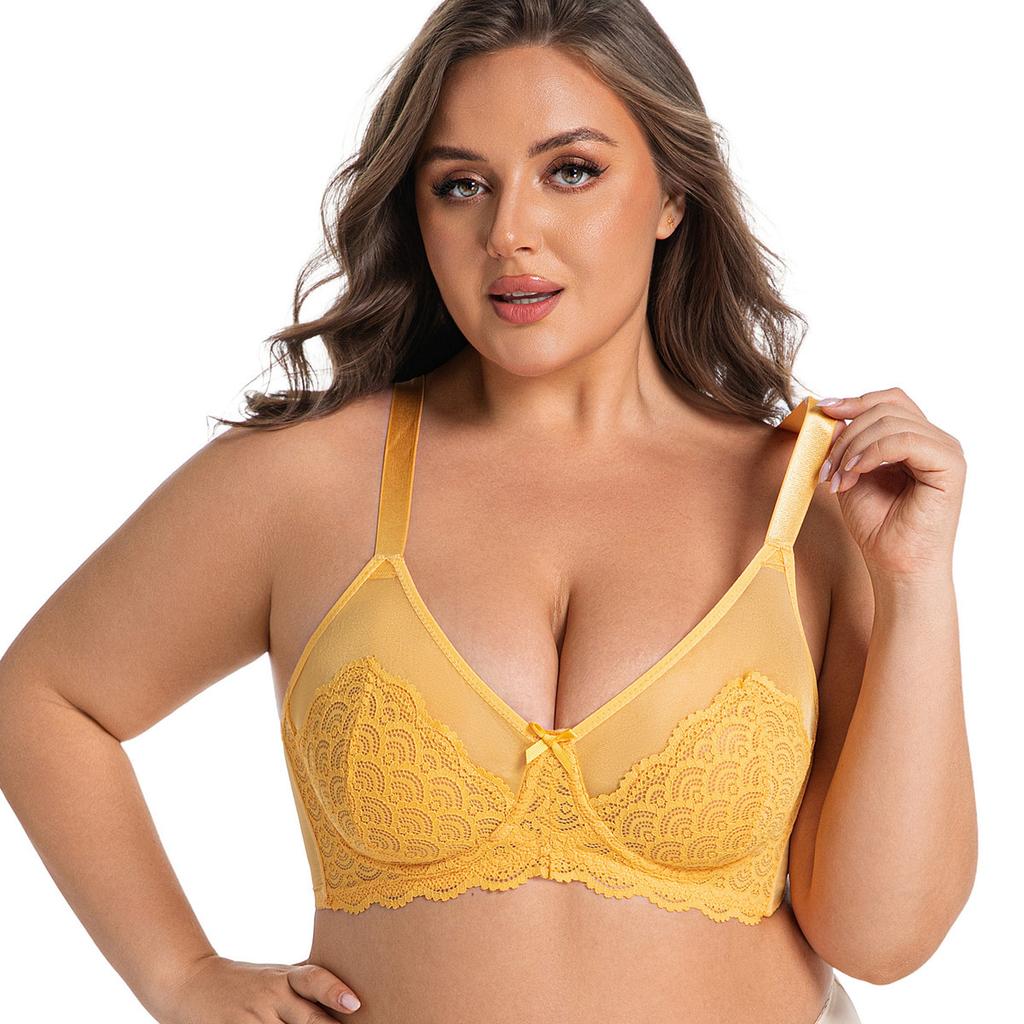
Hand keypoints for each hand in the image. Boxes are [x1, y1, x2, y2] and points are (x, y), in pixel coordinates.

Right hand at [155, 953, 361, 1022]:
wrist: (190, 981)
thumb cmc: (244, 983)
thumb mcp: (274, 976)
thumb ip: (303, 986)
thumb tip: (349, 999)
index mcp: (284, 978)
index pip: (314, 979)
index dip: (334, 991)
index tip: (354, 1003)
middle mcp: (271, 996)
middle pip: (307, 1021)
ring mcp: (250, 1017)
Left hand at [814, 387, 965, 581]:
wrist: (894, 565)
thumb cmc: (877, 526)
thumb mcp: (851, 474)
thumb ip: (847, 443)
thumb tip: (834, 414)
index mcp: (916, 440)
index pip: (889, 401)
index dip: (854, 401)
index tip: (822, 412)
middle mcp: (935, 441)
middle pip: (886, 408)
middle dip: (847, 434)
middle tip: (827, 467)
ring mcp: (945, 451)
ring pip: (891, 421)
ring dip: (853, 447)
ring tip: (838, 478)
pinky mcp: (950, 466)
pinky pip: (906, 439)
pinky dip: (871, 452)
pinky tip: (855, 473)